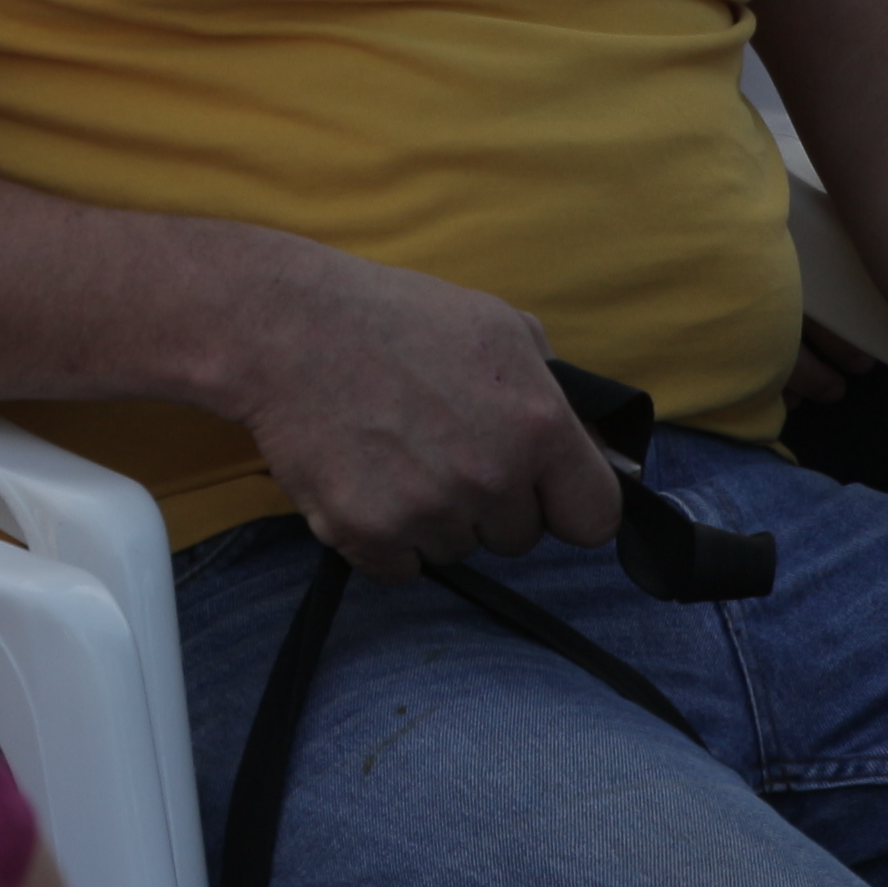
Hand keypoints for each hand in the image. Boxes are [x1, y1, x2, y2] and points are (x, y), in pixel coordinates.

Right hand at [223, 246, 621, 579]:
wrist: (285, 326)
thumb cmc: (395, 317)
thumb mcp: (500, 327)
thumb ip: (559, 393)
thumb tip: (602, 451)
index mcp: (537, 425)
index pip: (595, 519)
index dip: (566, 503)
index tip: (539, 489)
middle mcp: (492, 477)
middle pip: (519, 538)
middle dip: (489, 503)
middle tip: (441, 446)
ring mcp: (430, 510)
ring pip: (458, 551)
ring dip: (434, 519)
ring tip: (395, 453)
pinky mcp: (369, 533)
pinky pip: (402, 569)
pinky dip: (385, 538)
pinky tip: (365, 480)